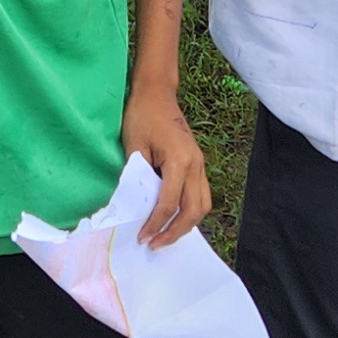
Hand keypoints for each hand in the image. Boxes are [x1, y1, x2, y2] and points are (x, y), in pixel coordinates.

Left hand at [121, 90, 212, 247]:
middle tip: (155, 244)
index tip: (142, 238)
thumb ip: (138, 178)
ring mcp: (199, 163)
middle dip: (175, 232)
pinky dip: (189, 211)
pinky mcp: (197, 163)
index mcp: (179, 161)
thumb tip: (136, 207)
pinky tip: (174, 218)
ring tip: (165, 235)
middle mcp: (195, 164)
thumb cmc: (142, 116)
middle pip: (193, 210)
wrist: (156, 93)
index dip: (155, 224)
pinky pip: (200, 194)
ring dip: (186, 224)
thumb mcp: (134, 147)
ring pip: (202, 205)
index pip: (169, 203)